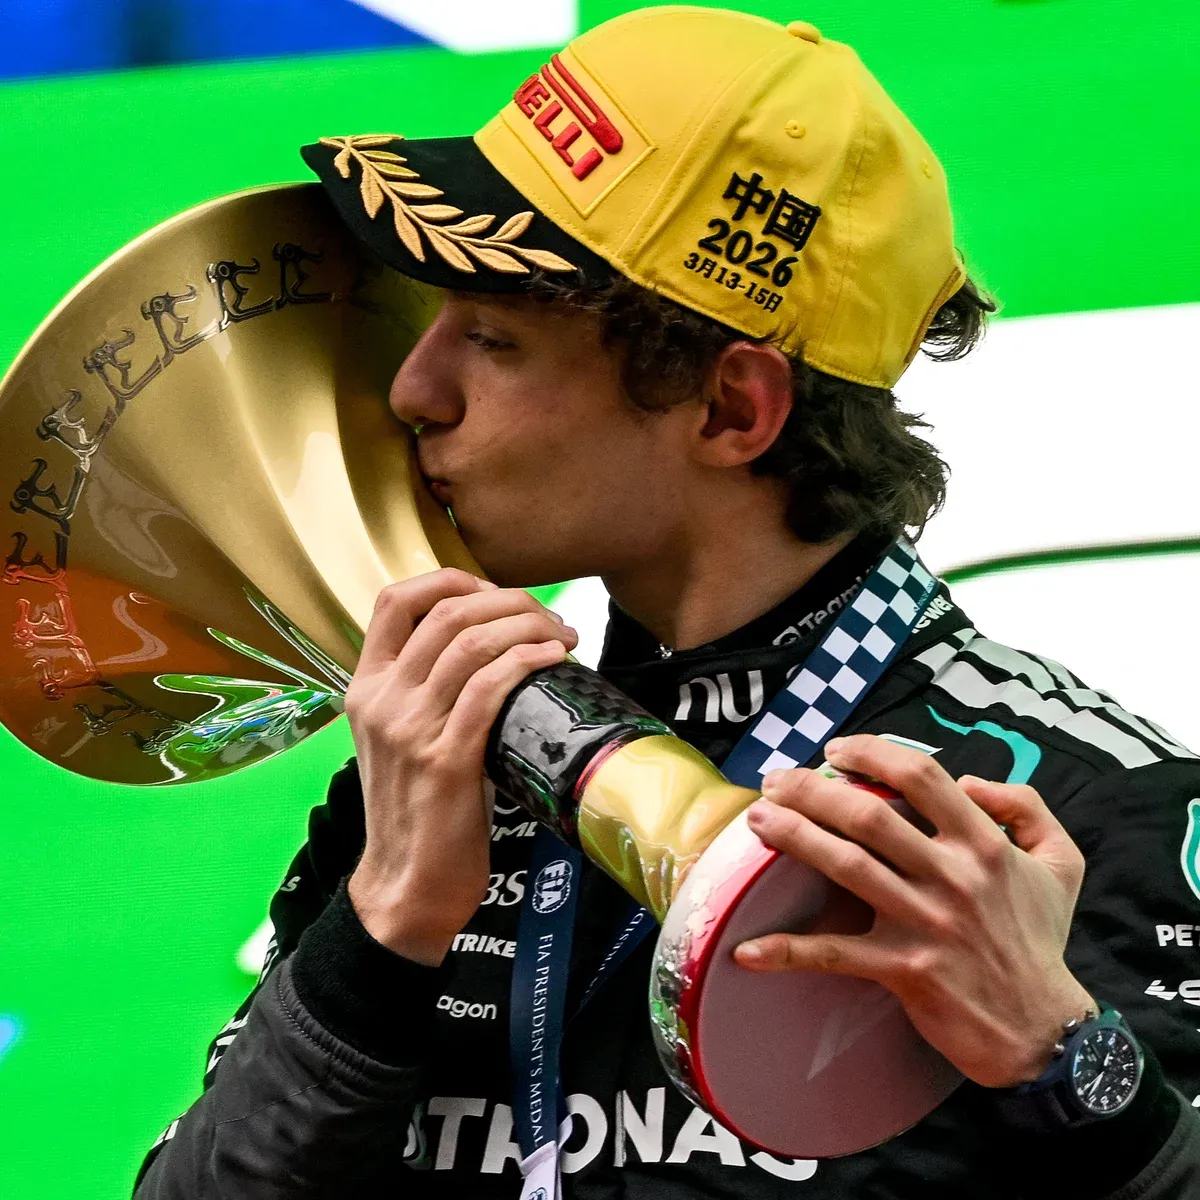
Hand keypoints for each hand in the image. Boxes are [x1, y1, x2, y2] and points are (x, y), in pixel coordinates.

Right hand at [344, 568, 576, 964]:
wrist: (407, 884)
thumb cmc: (420, 810)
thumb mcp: (405, 738)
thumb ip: (428, 691)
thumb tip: (493, 646)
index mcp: (366, 687)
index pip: (395, 601)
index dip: (450, 579)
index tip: (494, 590)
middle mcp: (382, 699)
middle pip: (446, 612)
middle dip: (508, 599)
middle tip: (548, 615)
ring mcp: (410, 728)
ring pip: (471, 642)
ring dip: (527, 626)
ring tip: (563, 635)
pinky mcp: (445, 759)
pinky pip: (489, 688)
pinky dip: (526, 661)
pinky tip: (552, 658)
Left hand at [733, 735, 1093, 1087]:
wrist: (1044, 1032)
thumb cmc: (1040, 940)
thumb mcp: (1060, 862)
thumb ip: (1025, 806)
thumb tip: (971, 780)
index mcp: (984, 844)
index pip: (922, 776)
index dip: (872, 752)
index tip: (835, 750)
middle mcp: (953, 876)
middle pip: (869, 815)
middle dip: (812, 789)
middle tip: (774, 781)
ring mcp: (925, 922)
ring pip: (846, 866)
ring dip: (794, 837)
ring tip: (756, 820)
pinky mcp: (903, 968)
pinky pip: (835, 954)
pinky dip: (788, 952)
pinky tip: (746, 950)